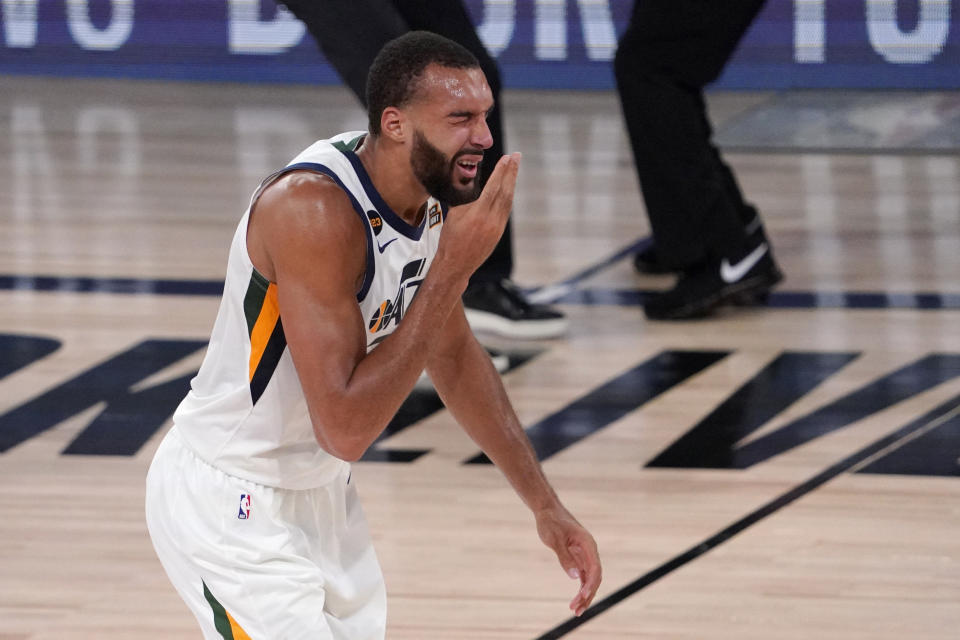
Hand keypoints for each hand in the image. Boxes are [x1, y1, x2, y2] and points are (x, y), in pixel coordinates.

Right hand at [436, 152, 519, 279]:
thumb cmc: (450, 238)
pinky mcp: (499, 233)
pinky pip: (506, 210)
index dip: (501, 171)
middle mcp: (491, 220)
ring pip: (508, 201)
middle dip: (511, 172)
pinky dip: (508, 197)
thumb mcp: (453, 214)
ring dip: (512, 183)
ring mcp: (497, 227)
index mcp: (477, 214)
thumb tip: (467, 178)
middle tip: (517, 156)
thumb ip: (463, 197)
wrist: (455, 264)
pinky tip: (509, 188)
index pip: (493, 187)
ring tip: (515, 168)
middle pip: (505, 191)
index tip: (507, 158)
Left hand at [535, 506, 601, 616]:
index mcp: (588, 544)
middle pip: (594, 577)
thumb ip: (565, 558)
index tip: (583, 596)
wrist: (547, 511)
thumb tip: (575, 577)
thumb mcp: (555, 539)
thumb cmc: (551, 522)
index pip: (595, 568)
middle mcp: (589, 551)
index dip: (591, 584)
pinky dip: (580, 588)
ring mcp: (584, 555)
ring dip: (584, 595)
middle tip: (577, 610)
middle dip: (588, 595)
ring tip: (575, 610)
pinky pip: (582, 576)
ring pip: (589, 579)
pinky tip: (576, 600)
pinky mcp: (577, 558)